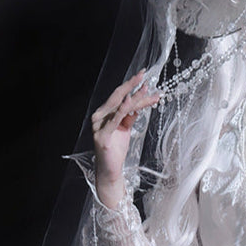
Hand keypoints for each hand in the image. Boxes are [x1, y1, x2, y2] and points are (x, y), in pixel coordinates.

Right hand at [91, 72, 159, 206]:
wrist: (110, 171)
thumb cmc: (116, 150)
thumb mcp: (125, 129)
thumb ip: (129, 116)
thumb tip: (138, 104)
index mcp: (104, 113)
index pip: (120, 96)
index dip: (132, 87)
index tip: (145, 79)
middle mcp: (99, 116)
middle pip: (117, 96)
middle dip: (132, 85)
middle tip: (144, 75)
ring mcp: (99, 125)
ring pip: (118, 106)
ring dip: (133, 97)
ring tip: (145, 89)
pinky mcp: (102, 136)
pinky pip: (115, 120)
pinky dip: (122, 110)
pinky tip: (130, 102)